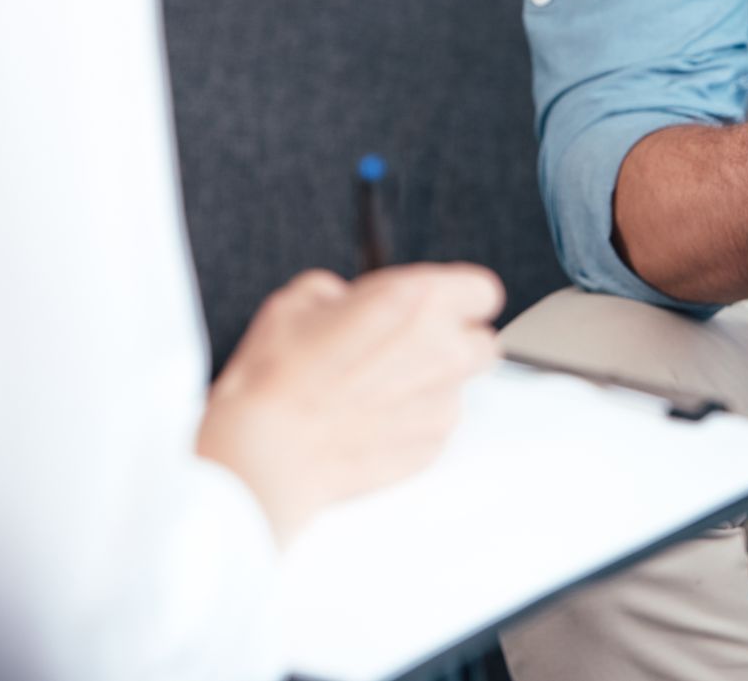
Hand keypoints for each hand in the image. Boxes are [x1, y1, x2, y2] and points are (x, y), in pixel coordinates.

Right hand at [194, 263, 503, 543]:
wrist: (265, 456)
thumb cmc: (277, 378)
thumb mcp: (299, 301)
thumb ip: (346, 293)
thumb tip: (351, 302)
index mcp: (417, 301)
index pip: (481, 291)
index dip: (458, 298)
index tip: (439, 306)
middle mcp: (442, 350)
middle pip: (480, 341)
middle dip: (451, 342)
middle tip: (405, 347)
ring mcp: (442, 404)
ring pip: (458, 386)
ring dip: (429, 384)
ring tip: (374, 390)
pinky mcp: (432, 447)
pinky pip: (437, 425)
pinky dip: (413, 421)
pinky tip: (369, 421)